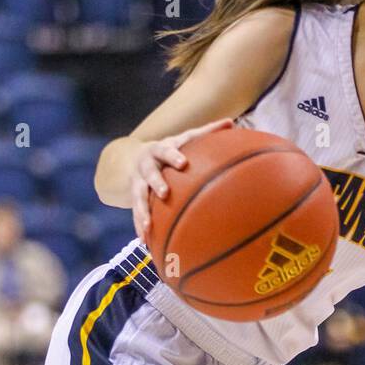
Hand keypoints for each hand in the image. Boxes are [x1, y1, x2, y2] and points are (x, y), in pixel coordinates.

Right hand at [131, 118, 233, 239]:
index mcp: (160, 149)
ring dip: (142, 212)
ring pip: (138, 197)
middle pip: (149, 173)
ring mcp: (137, 182)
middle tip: (165, 193)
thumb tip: (231, 121)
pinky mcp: (133, 197)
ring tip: (148, 228)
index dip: (173, 156)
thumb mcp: (184, 138)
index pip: (166, 150)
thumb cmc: (170, 149)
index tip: (182, 163)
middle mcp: (146, 165)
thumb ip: (206, 132)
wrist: (135, 157)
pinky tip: (145, 242)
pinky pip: (135, 213)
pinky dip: (139, 227)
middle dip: (156, 183)